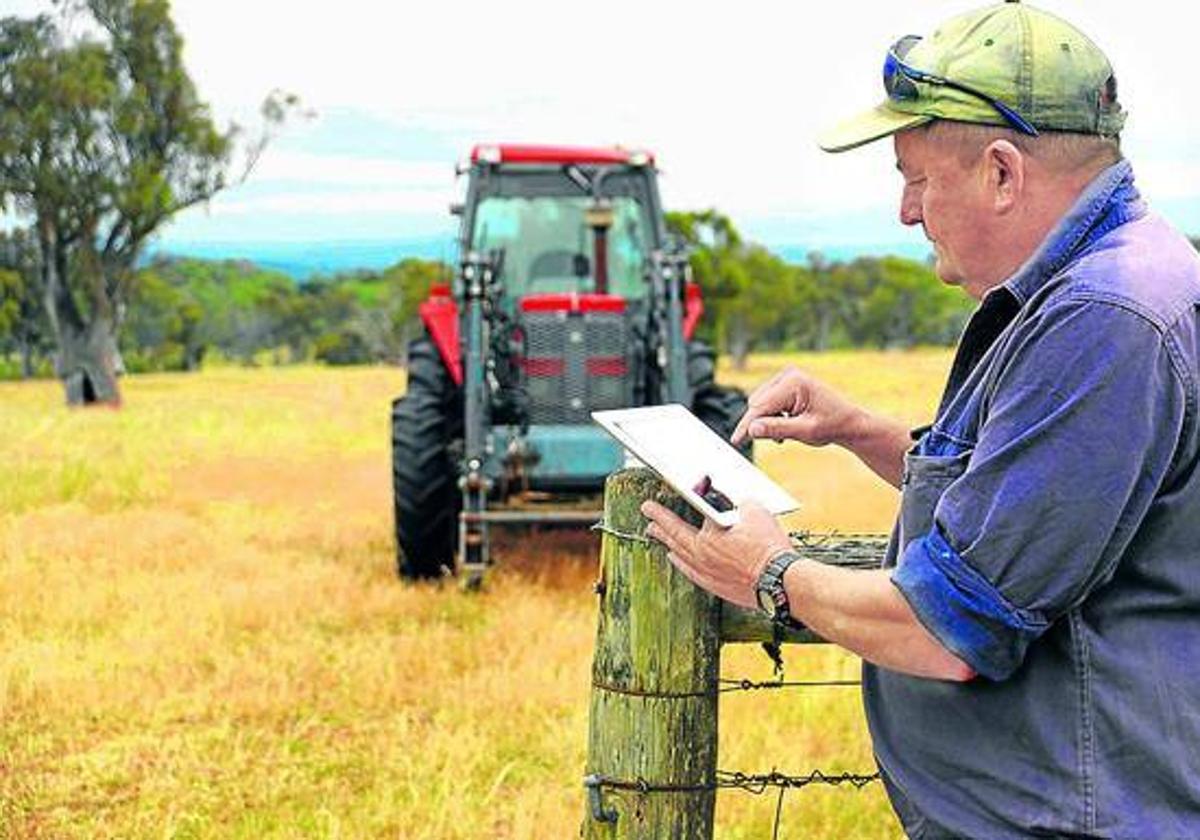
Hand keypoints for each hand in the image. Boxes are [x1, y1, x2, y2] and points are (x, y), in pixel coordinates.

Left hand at [640, 499, 792, 608]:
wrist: (781, 581)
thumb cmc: (768, 547)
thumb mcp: (754, 511)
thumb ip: (739, 503)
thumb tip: (737, 503)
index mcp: (705, 540)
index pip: (675, 523)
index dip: (659, 514)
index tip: (647, 508)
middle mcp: (701, 558)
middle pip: (674, 541)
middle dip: (659, 529)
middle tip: (648, 523)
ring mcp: (708, 575)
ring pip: (682, 558)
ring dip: (670, 546)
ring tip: (662, 541)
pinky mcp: (718, 587)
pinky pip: (692, 573)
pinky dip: (683, 565)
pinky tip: (679, 561)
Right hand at [731, 365, 863, 447]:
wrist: (848, 422)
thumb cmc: (832, 425)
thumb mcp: (805, 432)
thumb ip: (777, 429)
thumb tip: (751, 428)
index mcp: (794, 383)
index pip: (760, 407)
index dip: (747, 426)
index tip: (735, 441)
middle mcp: (788, 375)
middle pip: (756, 403)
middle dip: (761, 423)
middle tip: (779, 440)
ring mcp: (786, 377)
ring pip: (759, 403)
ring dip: (767, 421)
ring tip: (787, 433)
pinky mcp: (785, 384)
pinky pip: (766, 402)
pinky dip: (771, 416)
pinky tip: (786, 424)